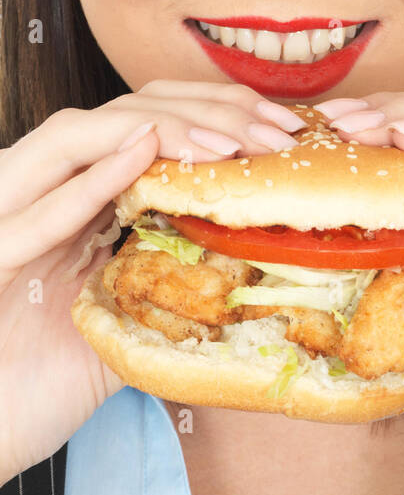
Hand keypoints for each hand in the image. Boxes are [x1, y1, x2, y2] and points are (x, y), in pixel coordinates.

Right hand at [0, 80, 302, 481]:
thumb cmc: (39, 385)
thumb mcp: (128, 327)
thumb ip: (174, 290)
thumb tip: (257, 273)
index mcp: (73, 198)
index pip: (148, 120)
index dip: (218, 109)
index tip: (284, 128)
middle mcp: (35, 192)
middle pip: (121, 113)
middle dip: (204, 110)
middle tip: (273, 134)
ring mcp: (2, 217)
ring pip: (74, 137)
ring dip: (157, 130)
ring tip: (225, 143)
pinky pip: (37, 211)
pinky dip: (91, 179)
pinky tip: (141, 156)